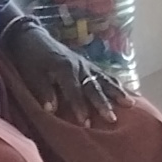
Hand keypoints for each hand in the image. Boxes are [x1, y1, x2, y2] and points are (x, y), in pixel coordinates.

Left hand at [4, 22, 122, 124]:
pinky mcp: (89, 65)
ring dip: (117, 93)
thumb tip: (51, 110)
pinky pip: (106, 75)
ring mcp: (86, 65)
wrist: (33, 37)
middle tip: (112, 119)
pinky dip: (117, 84)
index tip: (86, 124)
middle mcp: (79, 66)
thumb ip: (44, 91)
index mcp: (65, 69)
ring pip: (105, 80)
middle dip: (103, 104)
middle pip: (93, 87)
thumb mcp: (32, 75)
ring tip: (130, 104)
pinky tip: (128, 92)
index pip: (74, 92)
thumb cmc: (30, 59)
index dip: (80, 108)